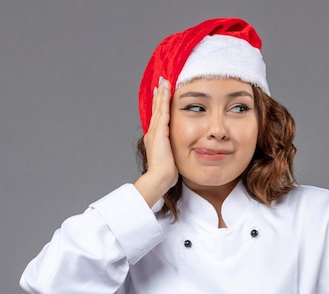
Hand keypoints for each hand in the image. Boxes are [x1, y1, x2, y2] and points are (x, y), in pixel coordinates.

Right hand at [134, 77, 178, 206]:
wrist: (159, 178)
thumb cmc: (165, 173)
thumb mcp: (170, 158)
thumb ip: (172, 151)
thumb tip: (176, 151)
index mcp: (155, 138)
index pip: (158, 118)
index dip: (158, 105)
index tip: (160, 94)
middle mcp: (152, 132)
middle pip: (156, 109)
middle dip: (158, 95)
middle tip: (160, 82)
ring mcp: (155, 131)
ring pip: (158, 108)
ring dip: (161, 94)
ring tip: (164, 81)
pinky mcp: (160, 132)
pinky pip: (162, 112)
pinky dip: (164, 100)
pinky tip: (166, 91)